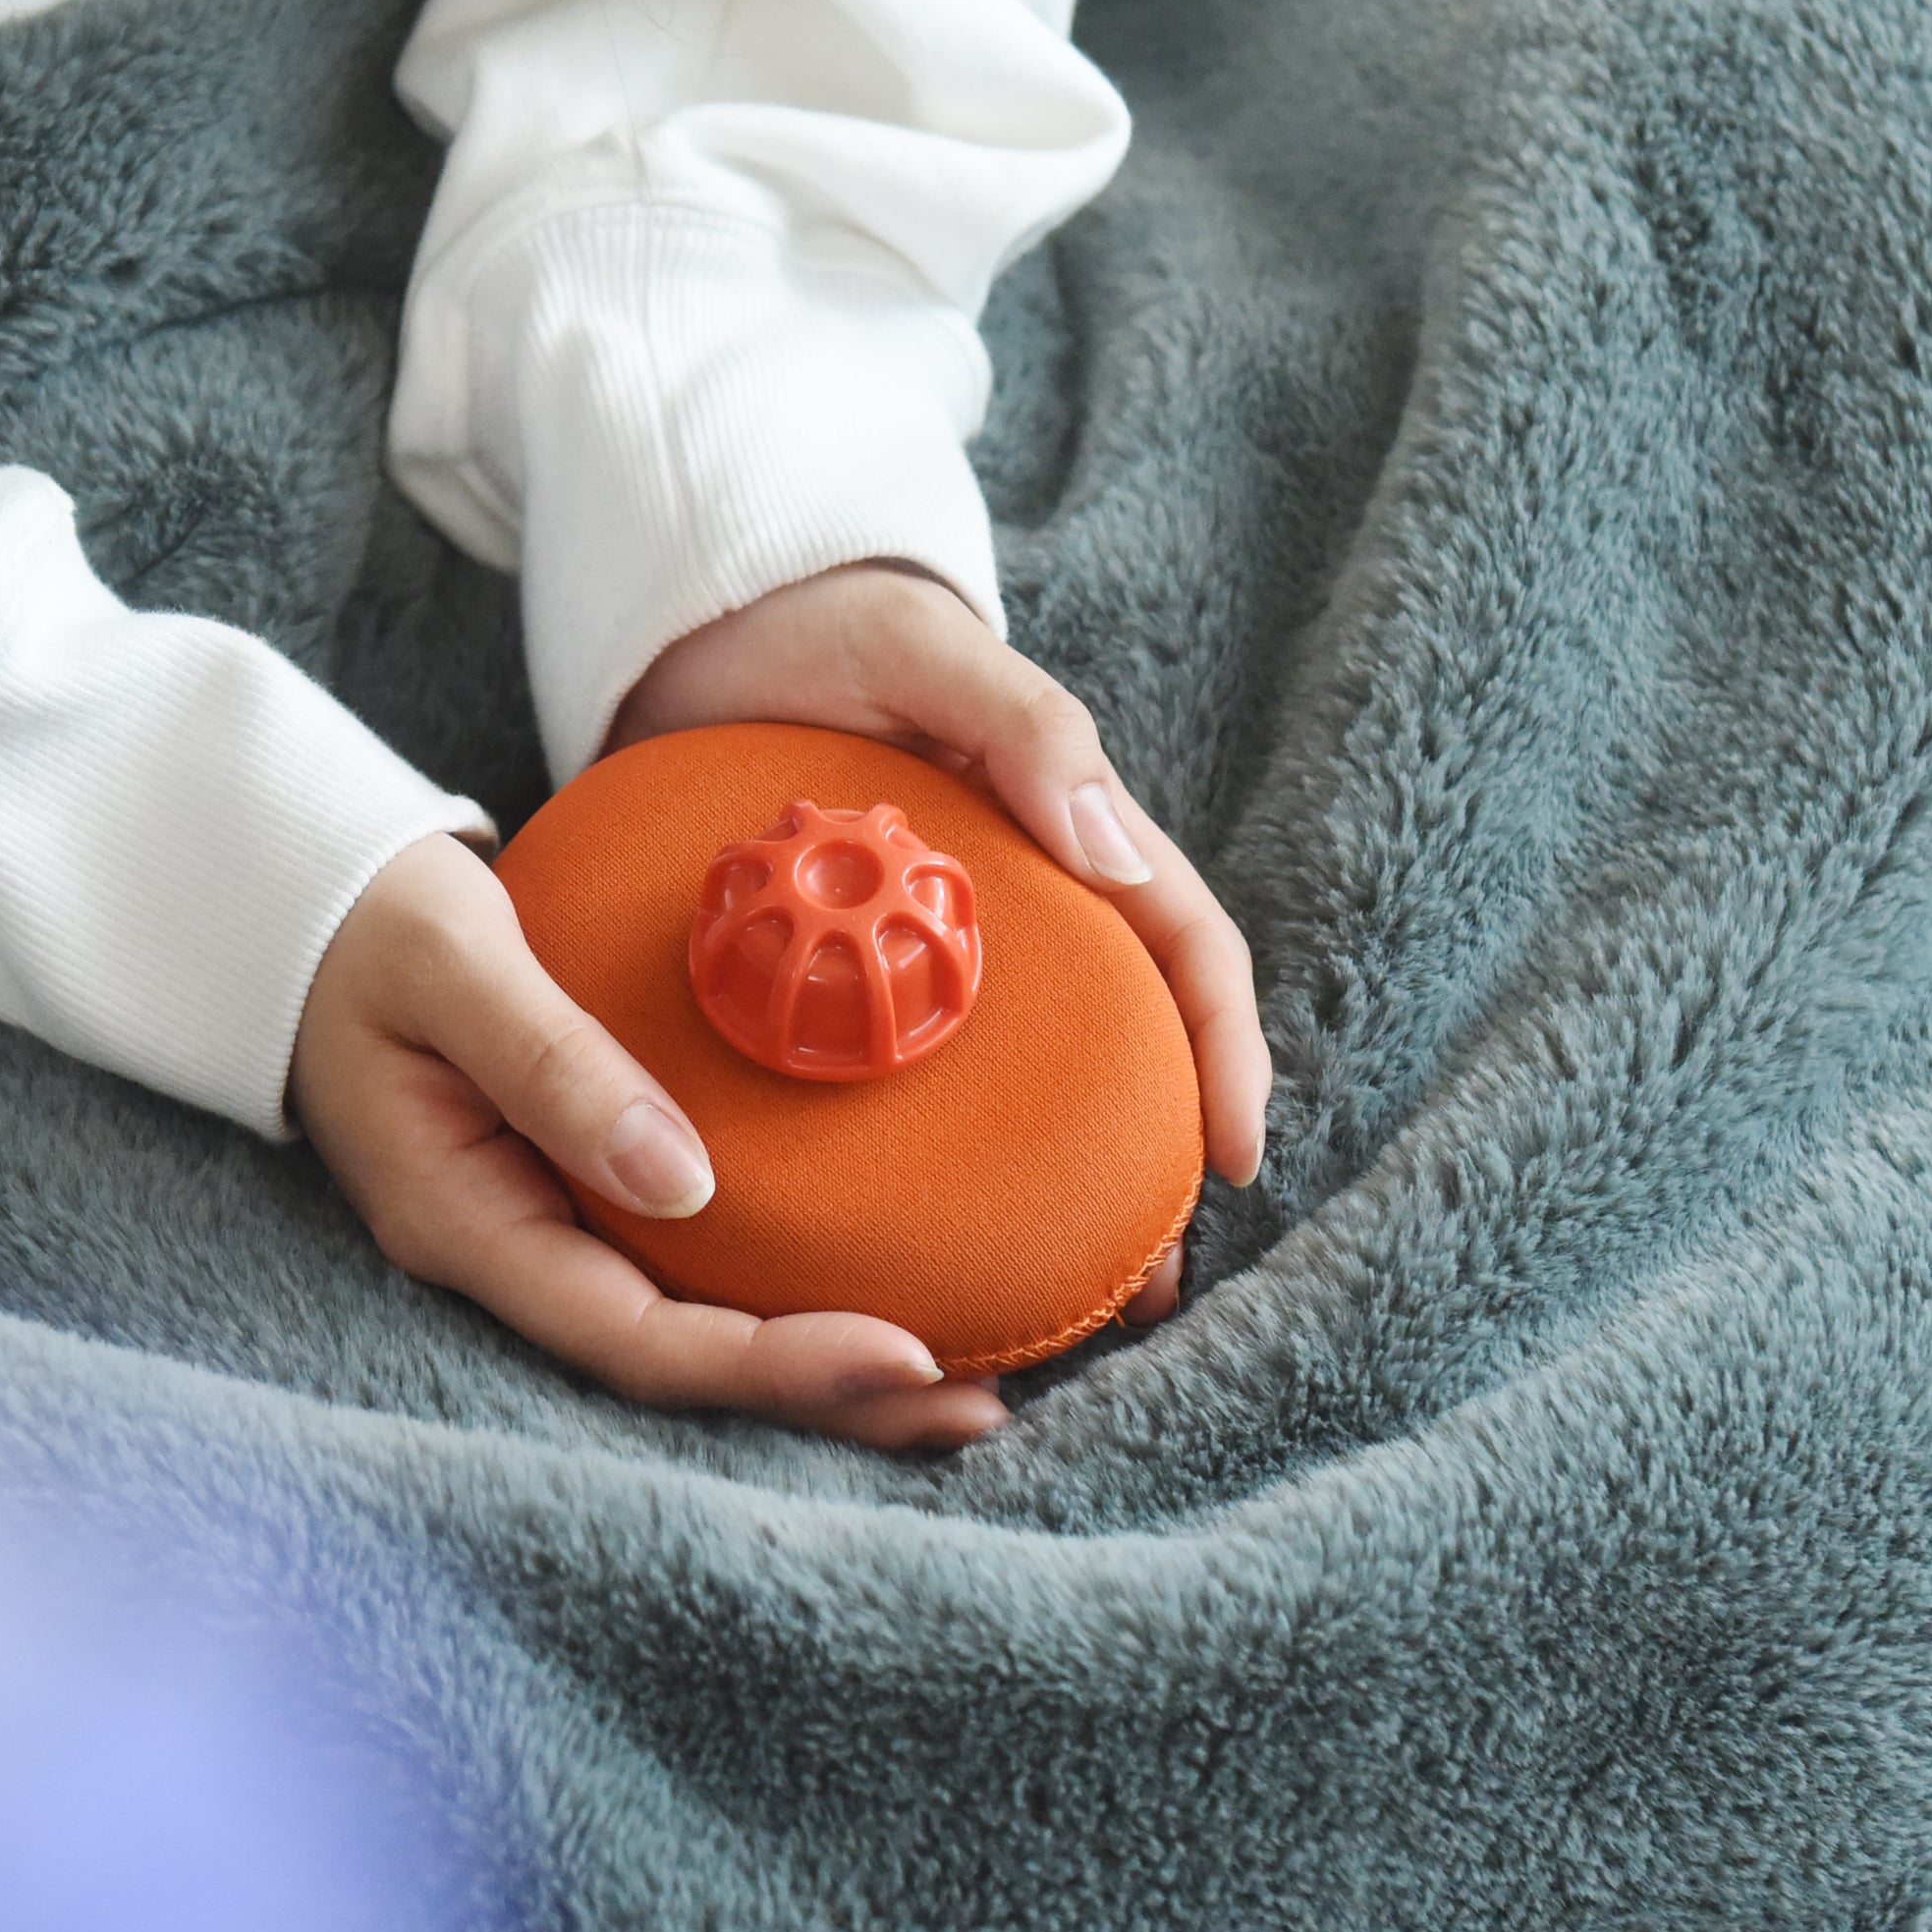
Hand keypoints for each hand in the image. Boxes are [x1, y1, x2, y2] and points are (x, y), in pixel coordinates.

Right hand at [294, 836, 1012, 1450]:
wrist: (304, 902)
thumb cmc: (367, 920)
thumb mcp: (450, 961)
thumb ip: (553, 1060)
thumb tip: (685, 1178)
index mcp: (466, 1223)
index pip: (632, 1339)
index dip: (768, 1365)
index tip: (903, 1353)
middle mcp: (513, 1254)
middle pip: (684, 1369)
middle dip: (828, 1399)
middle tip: (980, 1408)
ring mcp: (547, 1231)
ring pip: (698, 1332)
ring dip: (827, 1366)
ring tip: (973, 1382)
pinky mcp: (582, 1192)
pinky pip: (697, 1270)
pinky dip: (793, 1291)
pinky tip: (895, 1286)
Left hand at [609, 564, 1273, 1248]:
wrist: (696, 632)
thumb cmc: (825, 625)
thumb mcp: (923, 651)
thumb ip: (1025, 729)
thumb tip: (1118, 853)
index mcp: (1066, 829)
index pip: (1182, 947)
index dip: (1225, 1051)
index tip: (1235, 1157)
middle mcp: (1021, 904)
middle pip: (1122, 1046)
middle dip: (1150, 1166)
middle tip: (1146, 1285)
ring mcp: (939, 949)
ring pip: (1022, 1084)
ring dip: (1052, 1189)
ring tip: (1047, 1307)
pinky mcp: (847, 977)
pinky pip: (905, 1083)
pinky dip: (925, 1165)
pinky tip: (909, 1248)